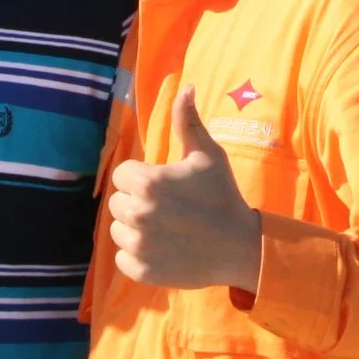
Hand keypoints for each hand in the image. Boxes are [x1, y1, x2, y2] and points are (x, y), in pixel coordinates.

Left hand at [107, 89, 263, 290]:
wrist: (240, 247)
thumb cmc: (222, 196)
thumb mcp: (207, 155)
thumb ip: (187, 121)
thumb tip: (185, 87)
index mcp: (147, 181)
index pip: (122, 175)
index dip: (142, 178)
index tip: (166, 186)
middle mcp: (137, 213)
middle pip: (118, 202)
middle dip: (138, 203)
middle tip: (168, 209)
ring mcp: (138, 245)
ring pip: (118, 230)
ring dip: (135, 229)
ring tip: (166, 229)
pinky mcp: (140, 271)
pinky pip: (122, 258)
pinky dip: (137, 256)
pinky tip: (163, 249)